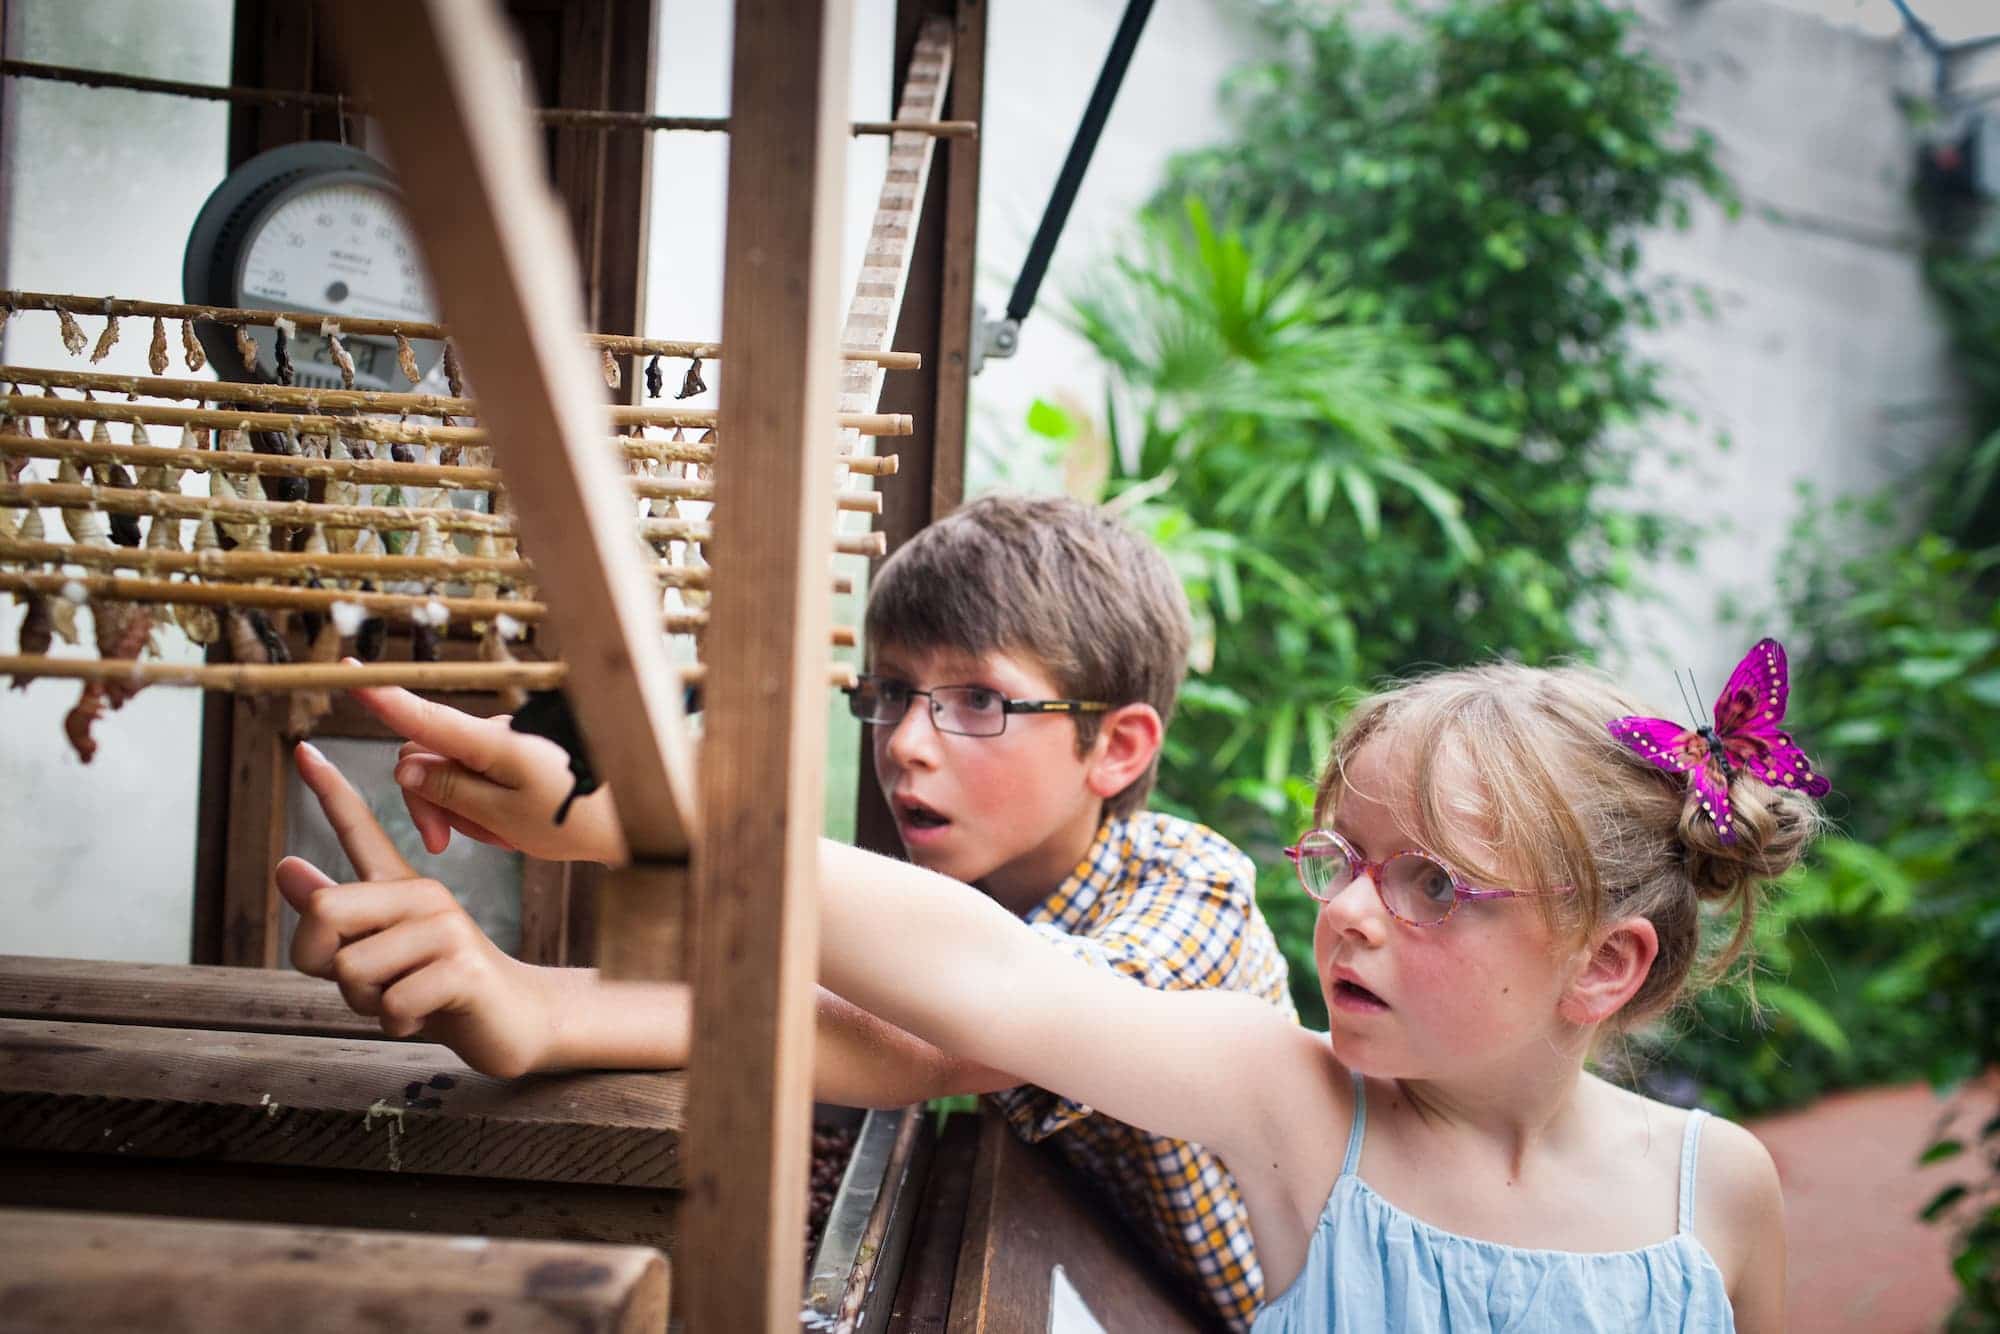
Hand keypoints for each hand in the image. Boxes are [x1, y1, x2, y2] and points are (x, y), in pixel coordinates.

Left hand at [276, 740, 558, 1077]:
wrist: (511, 1020)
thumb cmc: (436, 990)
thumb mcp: (375, 955)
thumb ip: (332, 921)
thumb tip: (285, 866)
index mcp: (400, 887)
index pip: (358, 829)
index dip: (329, 791)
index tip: (303, 749)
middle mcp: (424, 894)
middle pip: (324, 910)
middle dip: (323, 962)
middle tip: (365, 984)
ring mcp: (447, 926)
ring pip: (353, 968)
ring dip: (367, 1003)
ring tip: (405, 1001)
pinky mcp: (463, 966)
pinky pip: (391, 1002)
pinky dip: (397, 1023)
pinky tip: (426, 1016)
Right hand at [346, 669, 629, 864]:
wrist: (637, 821)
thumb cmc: (577, 820)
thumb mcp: (504, 818)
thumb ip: (450, 791)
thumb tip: (404, 766)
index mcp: (490, 743)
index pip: (425, 715)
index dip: (383, 697)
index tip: (348, 672)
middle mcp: (494, 734)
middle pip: (424, 754)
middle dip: (424, 799)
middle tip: (442, 846)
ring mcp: (505, 744)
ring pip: (450, 774)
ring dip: (461, 811)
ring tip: (503, 837)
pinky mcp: (517, 757)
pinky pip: (478, 780)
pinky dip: (484, 810)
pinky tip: (515, 832)